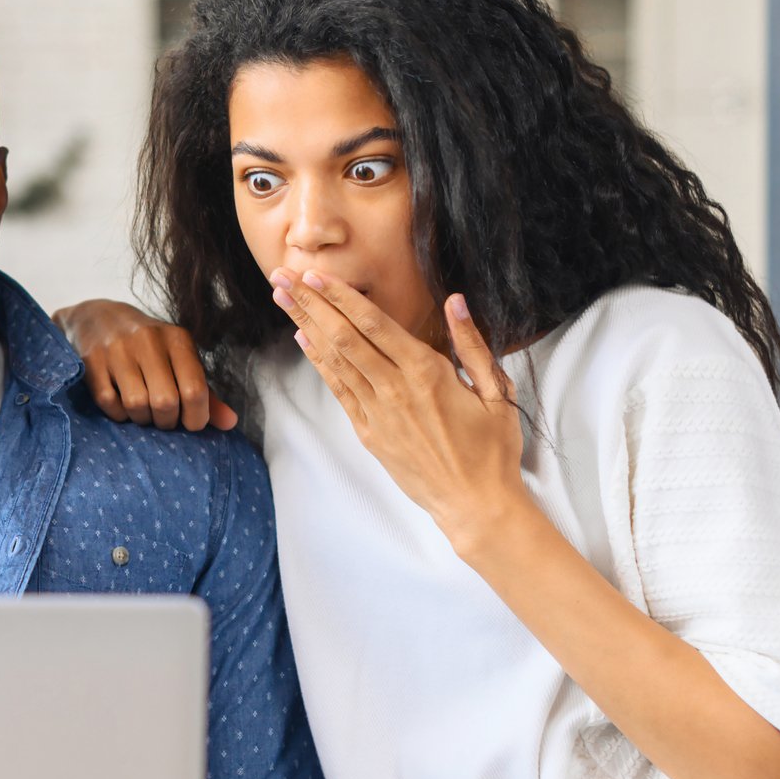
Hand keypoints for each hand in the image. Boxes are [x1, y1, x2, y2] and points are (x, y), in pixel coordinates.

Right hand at [51, 299, 237, 430]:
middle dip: (167, 422)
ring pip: (136, 405)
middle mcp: (148, 340)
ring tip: (144, 411)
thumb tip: (230, 423)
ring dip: (142, 419)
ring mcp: (117, 350)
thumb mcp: (181, 362)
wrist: (98, 318)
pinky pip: (109, 403)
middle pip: (165, 403)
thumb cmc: (150, 349)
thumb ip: (206, 393)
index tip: (190, 422)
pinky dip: (119, 414)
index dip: (196, 418)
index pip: (195, 391)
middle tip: (165, 419)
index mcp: (177, 339)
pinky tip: (123, 404)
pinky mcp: (91, 361)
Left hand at [272, 270, 526, 554]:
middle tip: (282, 275)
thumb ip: (472, 344)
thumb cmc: (491, 449)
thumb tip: (457, 302)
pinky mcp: (369, 434)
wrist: (473, 504)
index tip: (316, 274)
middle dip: (310, 303)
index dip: (341, 297)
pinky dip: (319, 363)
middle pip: (343, 337)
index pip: (374, 324)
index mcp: (427, 373)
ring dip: (306, 325)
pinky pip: (339, 390)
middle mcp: (395, 389)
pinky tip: (304, 340)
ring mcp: (377, 413)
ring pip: (334, 360)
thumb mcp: (497, 392)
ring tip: (282, 298)